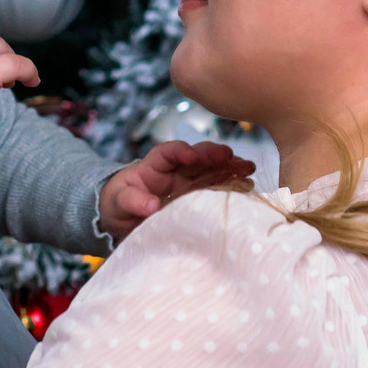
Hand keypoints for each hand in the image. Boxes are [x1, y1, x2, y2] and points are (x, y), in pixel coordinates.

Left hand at [97, 141, 255, 242]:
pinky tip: (247, 185)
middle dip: (213, 154)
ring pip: (212, 169)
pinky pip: (216, 187)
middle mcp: (175, 170)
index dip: (180, 151)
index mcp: (154, 166)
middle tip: (230, 156)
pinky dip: (231, 184)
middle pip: (197, 156)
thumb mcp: (119, 202)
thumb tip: (151, 206)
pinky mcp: (198, 196)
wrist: (124, 217)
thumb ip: (132, 201)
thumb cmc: (119, 204)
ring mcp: (190, 182)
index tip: (191, 156)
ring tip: (248, 168)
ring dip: (229, 166)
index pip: (167, 152)